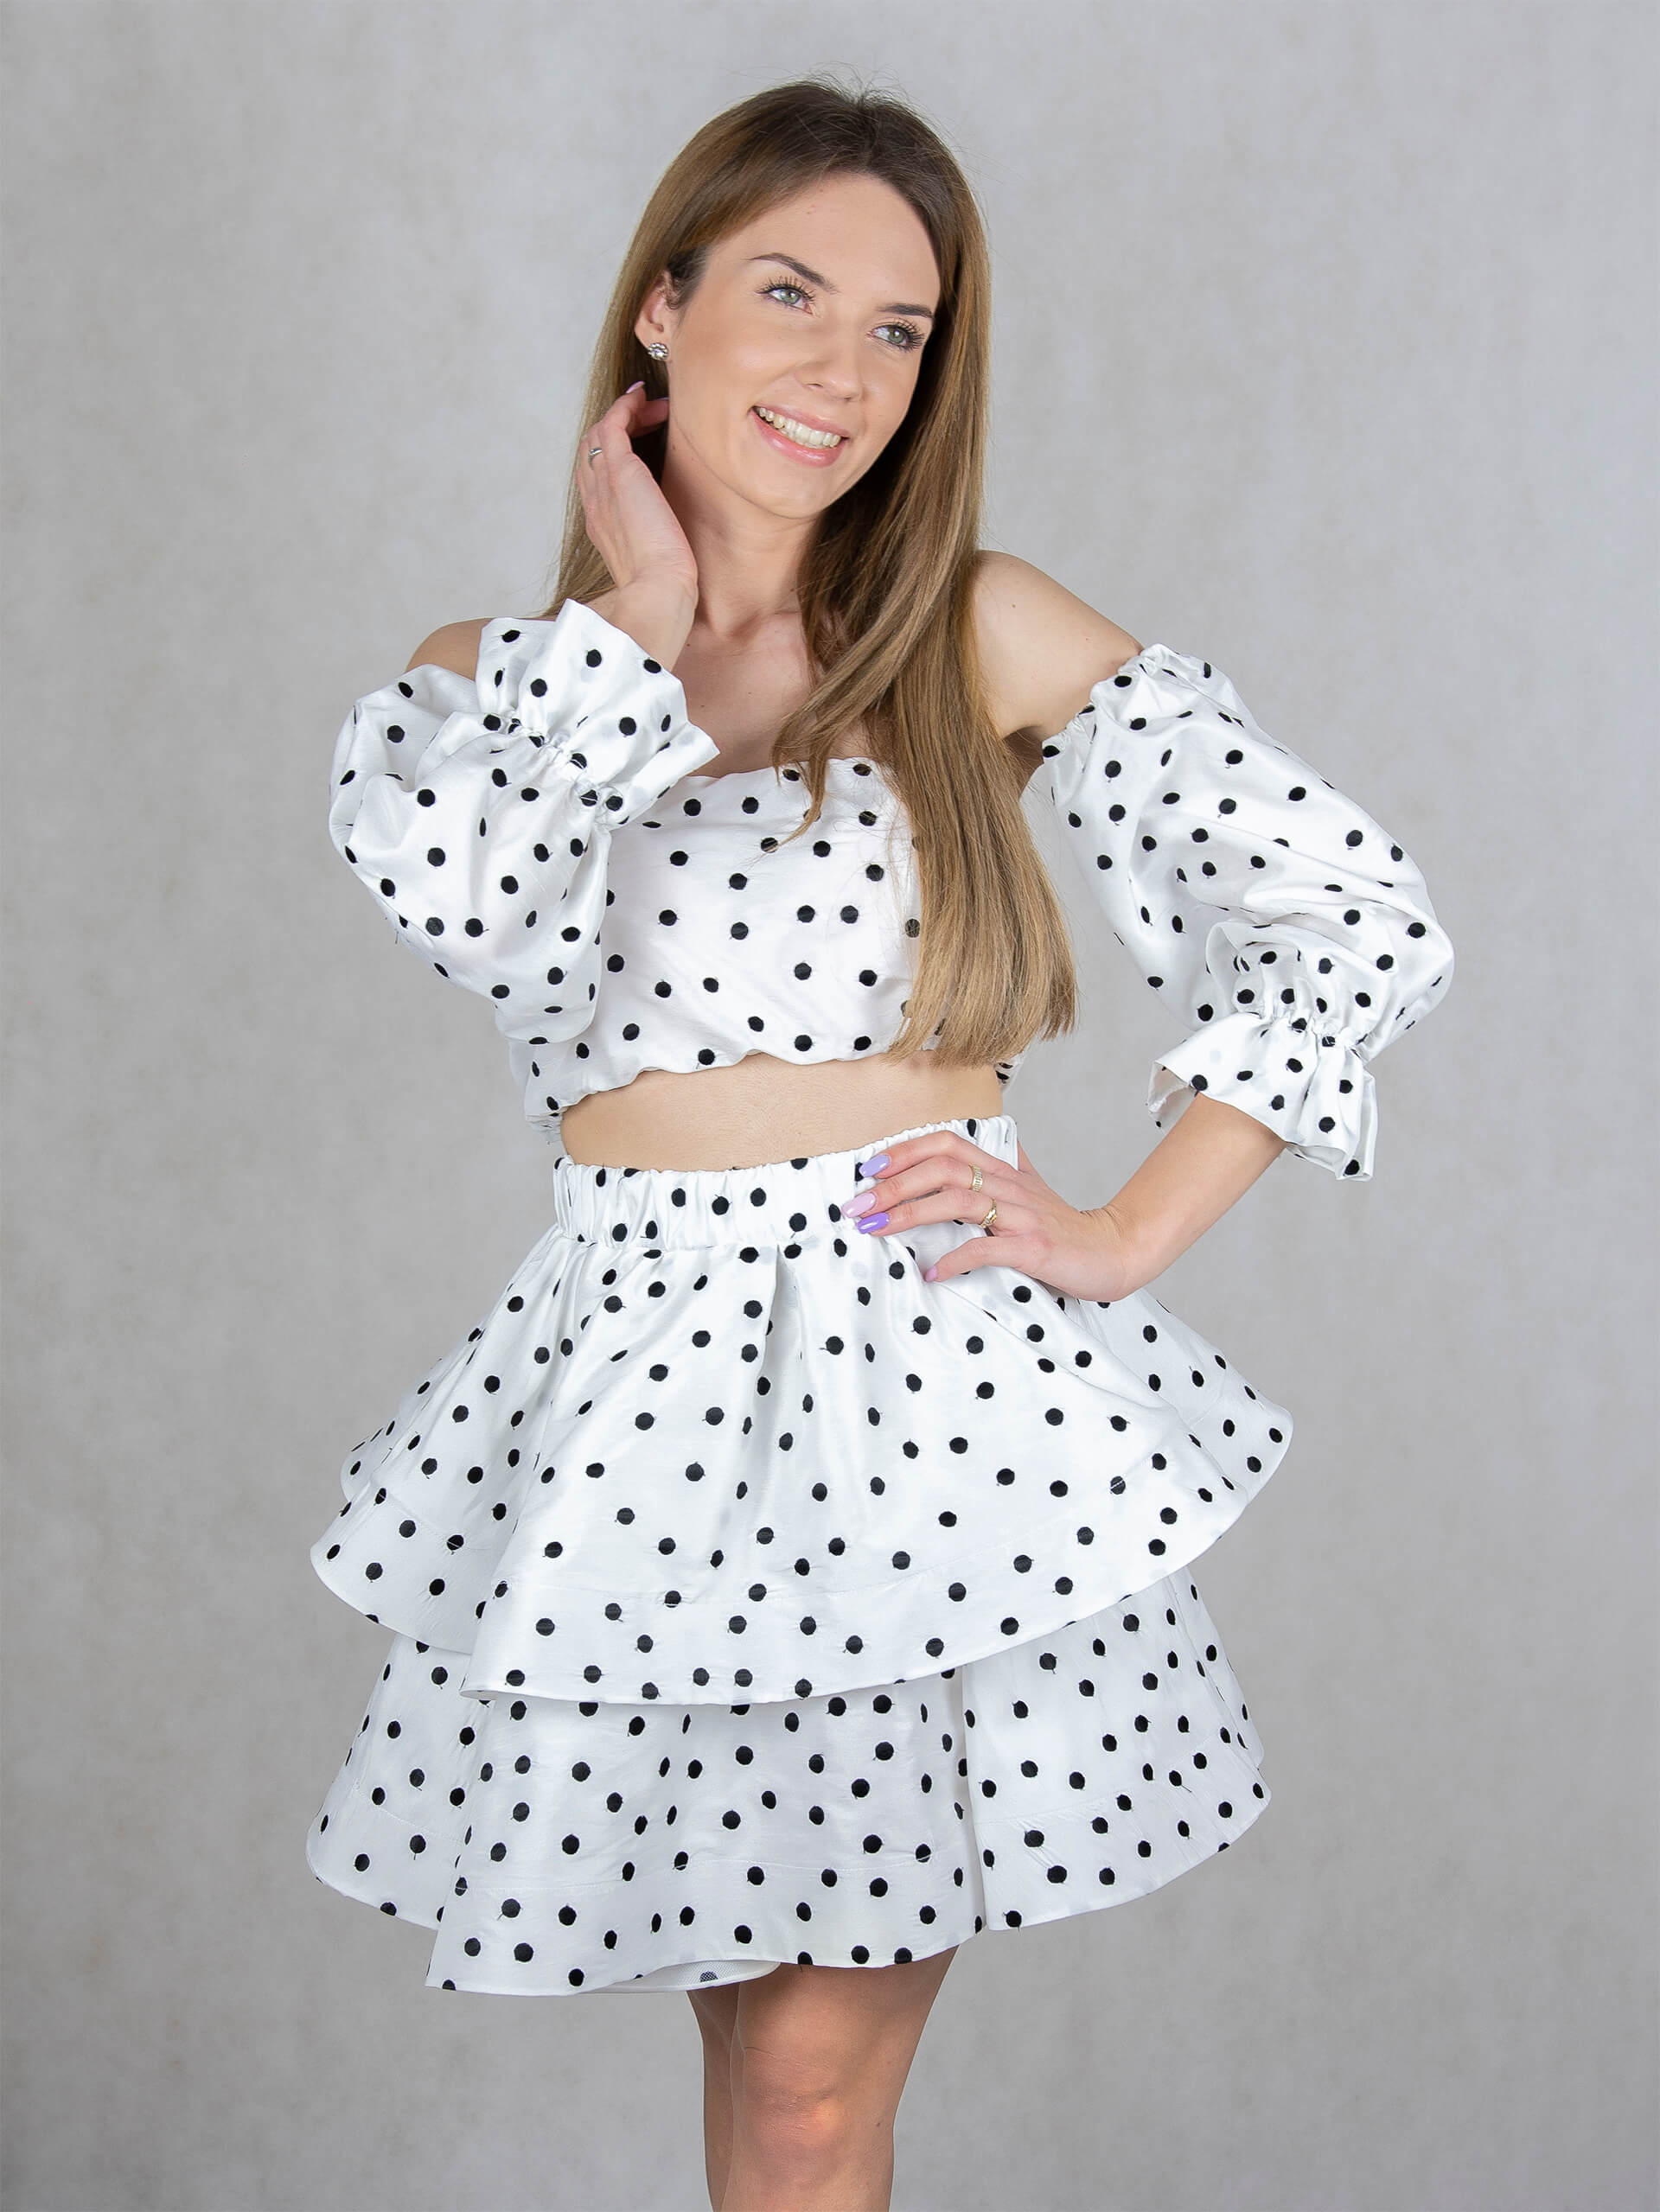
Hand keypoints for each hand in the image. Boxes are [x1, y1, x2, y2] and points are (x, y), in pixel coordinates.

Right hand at [576, 384, 698, 619]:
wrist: (657, 591)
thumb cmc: (663, 586)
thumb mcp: (655, 561)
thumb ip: (654, 543)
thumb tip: (672, 541)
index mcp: (601, 523)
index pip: (594, 476)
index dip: (609, 453)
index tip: (636, 441)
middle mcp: (595, 502)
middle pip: (589, 449)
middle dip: (614, 426)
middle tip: (645, 417)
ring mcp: (604, 485)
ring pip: (597, 433)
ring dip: (623, 413)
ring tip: (651, 407)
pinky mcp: (620, 472)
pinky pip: (612, 424)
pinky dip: (625, 406)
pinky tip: (644, 398)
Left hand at [840, 1130, 1149, 1300]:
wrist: (1114, 1250)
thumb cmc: (1063, 1227)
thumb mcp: (1027, 1191)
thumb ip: (996, 1171)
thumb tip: (960, 1155)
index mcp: (1002, 1171)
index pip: (947, 1144)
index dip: (905, 1151)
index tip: (868, 1169)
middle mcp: (1009, 1186)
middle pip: (943, 1169)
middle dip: (893, 1185)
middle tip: (856, 1204)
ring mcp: (1022, 1216)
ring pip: (957, 1201)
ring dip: (909, 1214)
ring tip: (875, 1229)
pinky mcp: (1034, 1249)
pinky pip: (987, 1249)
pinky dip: (954, 1261)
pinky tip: (929, 1273)